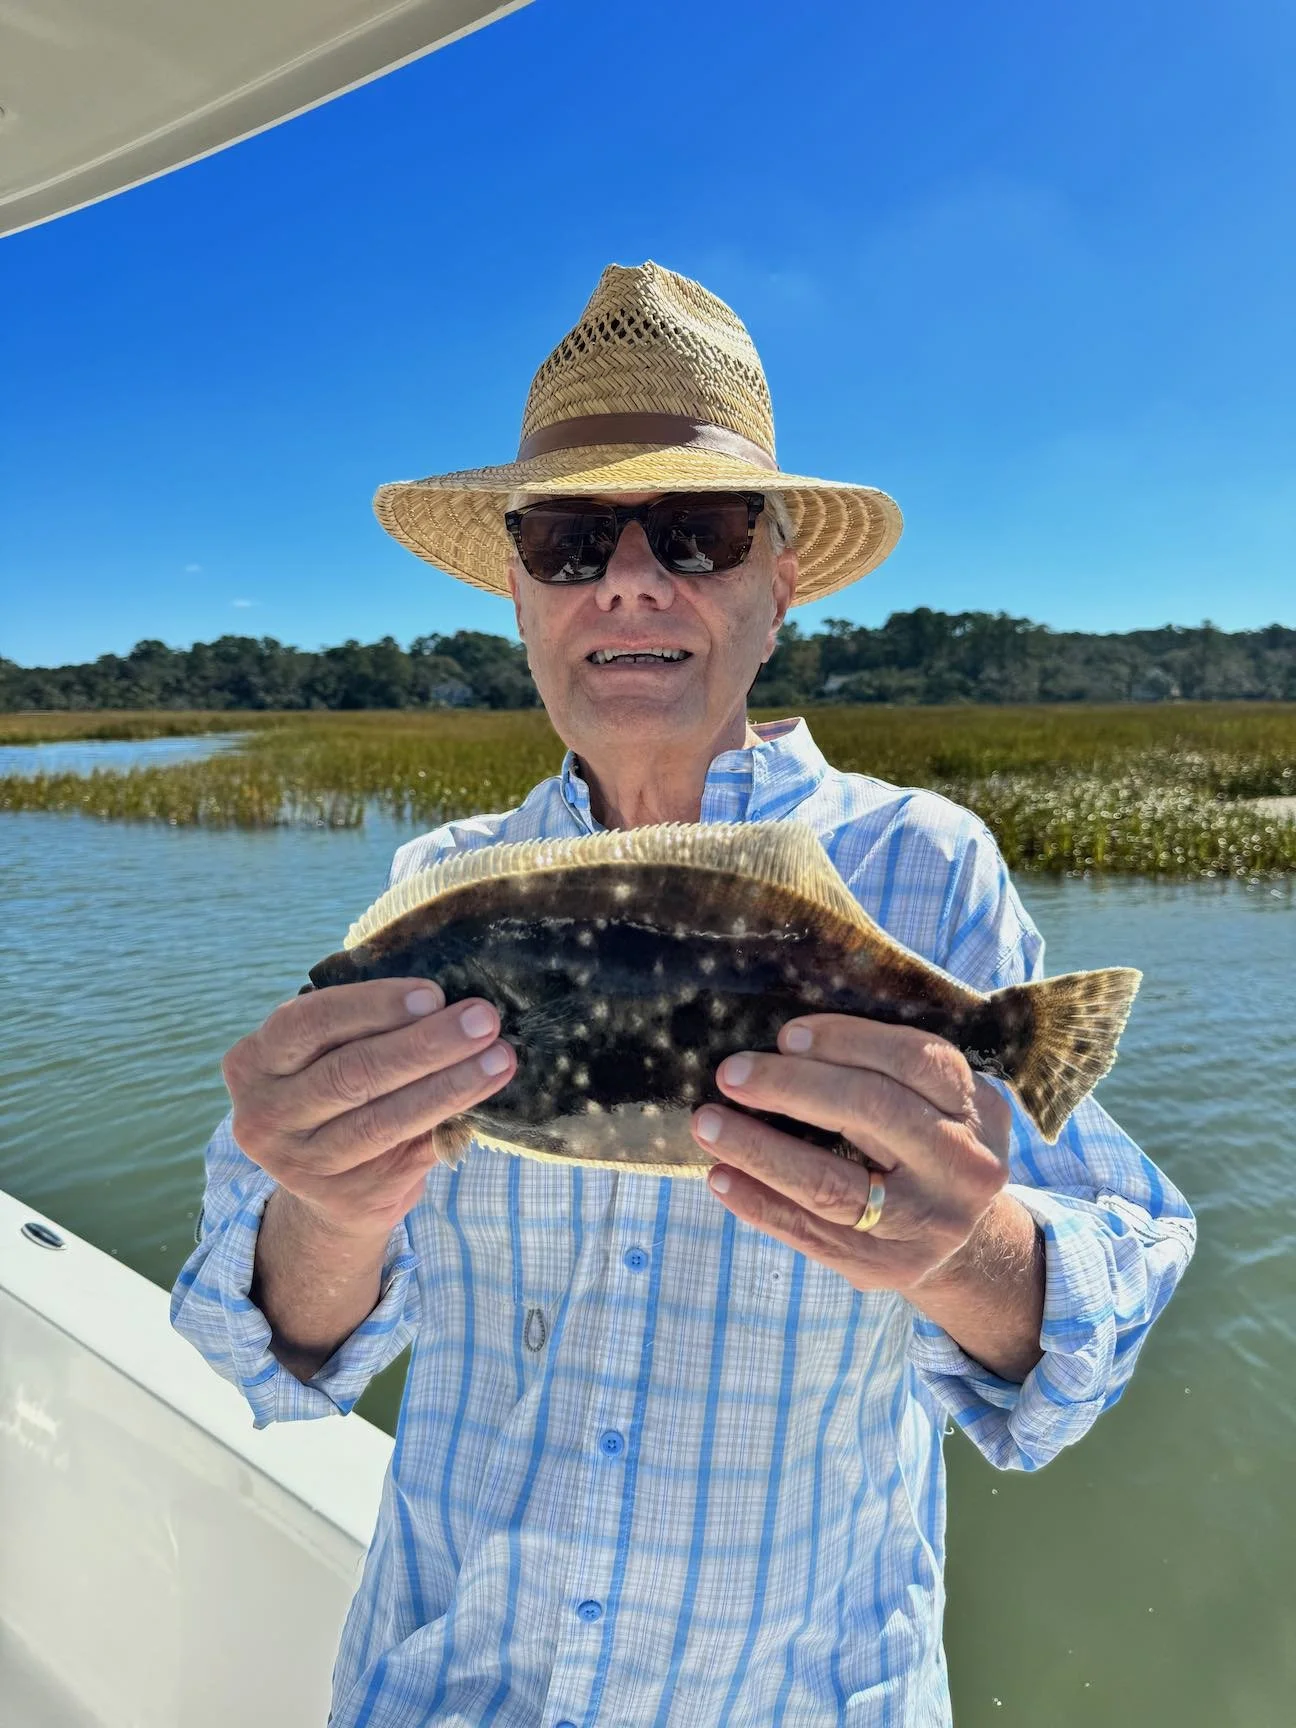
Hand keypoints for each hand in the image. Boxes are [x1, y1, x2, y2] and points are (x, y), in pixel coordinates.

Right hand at [222, 978, 515, 1240]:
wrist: (324, 1186)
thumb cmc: (336, 1091)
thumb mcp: (323, 1055)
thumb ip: (363, 1029)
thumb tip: (448, 998)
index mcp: (253, 1062)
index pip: (309, 1023)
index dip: (373, 1006)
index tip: (433, 994)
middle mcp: (264, 1116)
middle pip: (351, 1073)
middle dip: (426, 1043)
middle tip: (483, 1020)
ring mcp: (299, 1165)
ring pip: (383, 1120)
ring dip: (450, 1086)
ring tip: (500, 1058)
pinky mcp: (343, 1198)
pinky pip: (407, 1154)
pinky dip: (450, 1123)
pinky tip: (485, 1101)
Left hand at [689, 1015, 1011, 1298]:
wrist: (972, 1246)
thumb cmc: (931, 1147)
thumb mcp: (941, 1104)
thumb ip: (891, 1071)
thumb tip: (787, 1041)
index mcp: (977, 1109)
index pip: (914, 1060)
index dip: (847, 1041)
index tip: (786, 1036)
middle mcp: (962, 1167)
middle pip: (872, 1112)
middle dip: (792, 1087)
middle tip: (732, 1074)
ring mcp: (925, 1224)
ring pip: (832, 1184)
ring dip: (758, 1149)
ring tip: (707, 1124)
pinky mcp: (885, 1267)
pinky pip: (810, 1233)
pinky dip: (759, 1202)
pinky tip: (720, 1177)